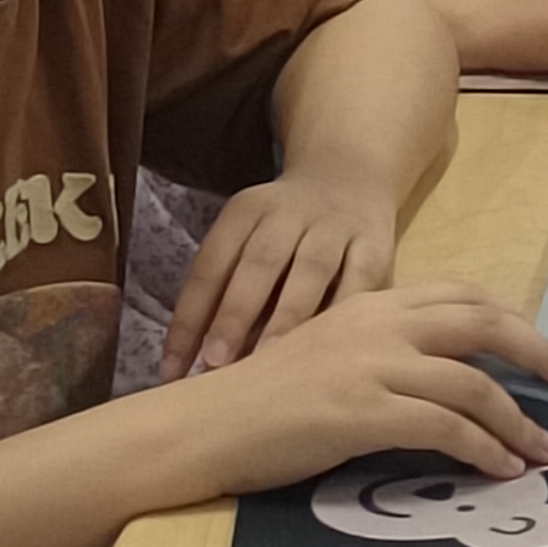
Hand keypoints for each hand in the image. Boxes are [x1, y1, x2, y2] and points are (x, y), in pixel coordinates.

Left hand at [164, 168, 403, 376]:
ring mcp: (336, 227)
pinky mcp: (375, 245)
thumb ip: (226, 292)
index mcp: (247, 210)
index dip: (188, 318)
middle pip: (259, 262)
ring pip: (311, 271)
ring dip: (288, 318)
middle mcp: (290, 212)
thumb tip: (199, 366)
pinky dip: (342, 316)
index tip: (171, 369)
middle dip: (235, 314)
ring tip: (268, 363)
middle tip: (215, 363)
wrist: (350, 177)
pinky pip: (360, 283)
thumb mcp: (248, 239)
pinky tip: (330, 352)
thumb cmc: (284, 231)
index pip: (211, 265)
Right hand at [169, 284, 547, 487]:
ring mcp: (372, 366)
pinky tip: (501, 469)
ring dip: (520, 421)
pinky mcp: (363, 412)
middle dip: (538, 352)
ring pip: (473, 384)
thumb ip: (382, 356)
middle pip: (483, 323)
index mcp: (371, 302)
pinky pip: (446, 429)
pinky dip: (484, 450)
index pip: (461, 296)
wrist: (203, 425)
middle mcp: (379, 324)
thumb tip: (442, 383)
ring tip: (546, 450)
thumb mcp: (328, 356)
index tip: (543, 348)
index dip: (511, 320)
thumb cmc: (259, 401)